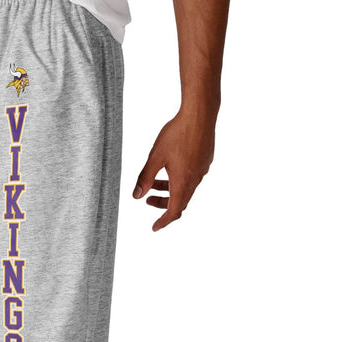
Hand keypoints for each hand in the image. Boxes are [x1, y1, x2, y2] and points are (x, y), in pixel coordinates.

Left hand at [133, 108, 216, 231]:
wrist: (200, 113)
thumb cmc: (177, 134)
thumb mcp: (155, 157)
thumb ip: (145, 178)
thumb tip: (136, 196)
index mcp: (183, 182)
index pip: (174, 211)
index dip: (163, 221)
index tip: (154, 227)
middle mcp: (195, 178)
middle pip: (180, 201)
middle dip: (163, 204)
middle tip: (148, 200)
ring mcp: (202, 169)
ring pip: (185, 187)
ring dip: (169, 189)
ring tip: (153, 181)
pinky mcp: (205, 159)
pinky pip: (192, 176)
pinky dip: (178, 179)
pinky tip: (170, 166)